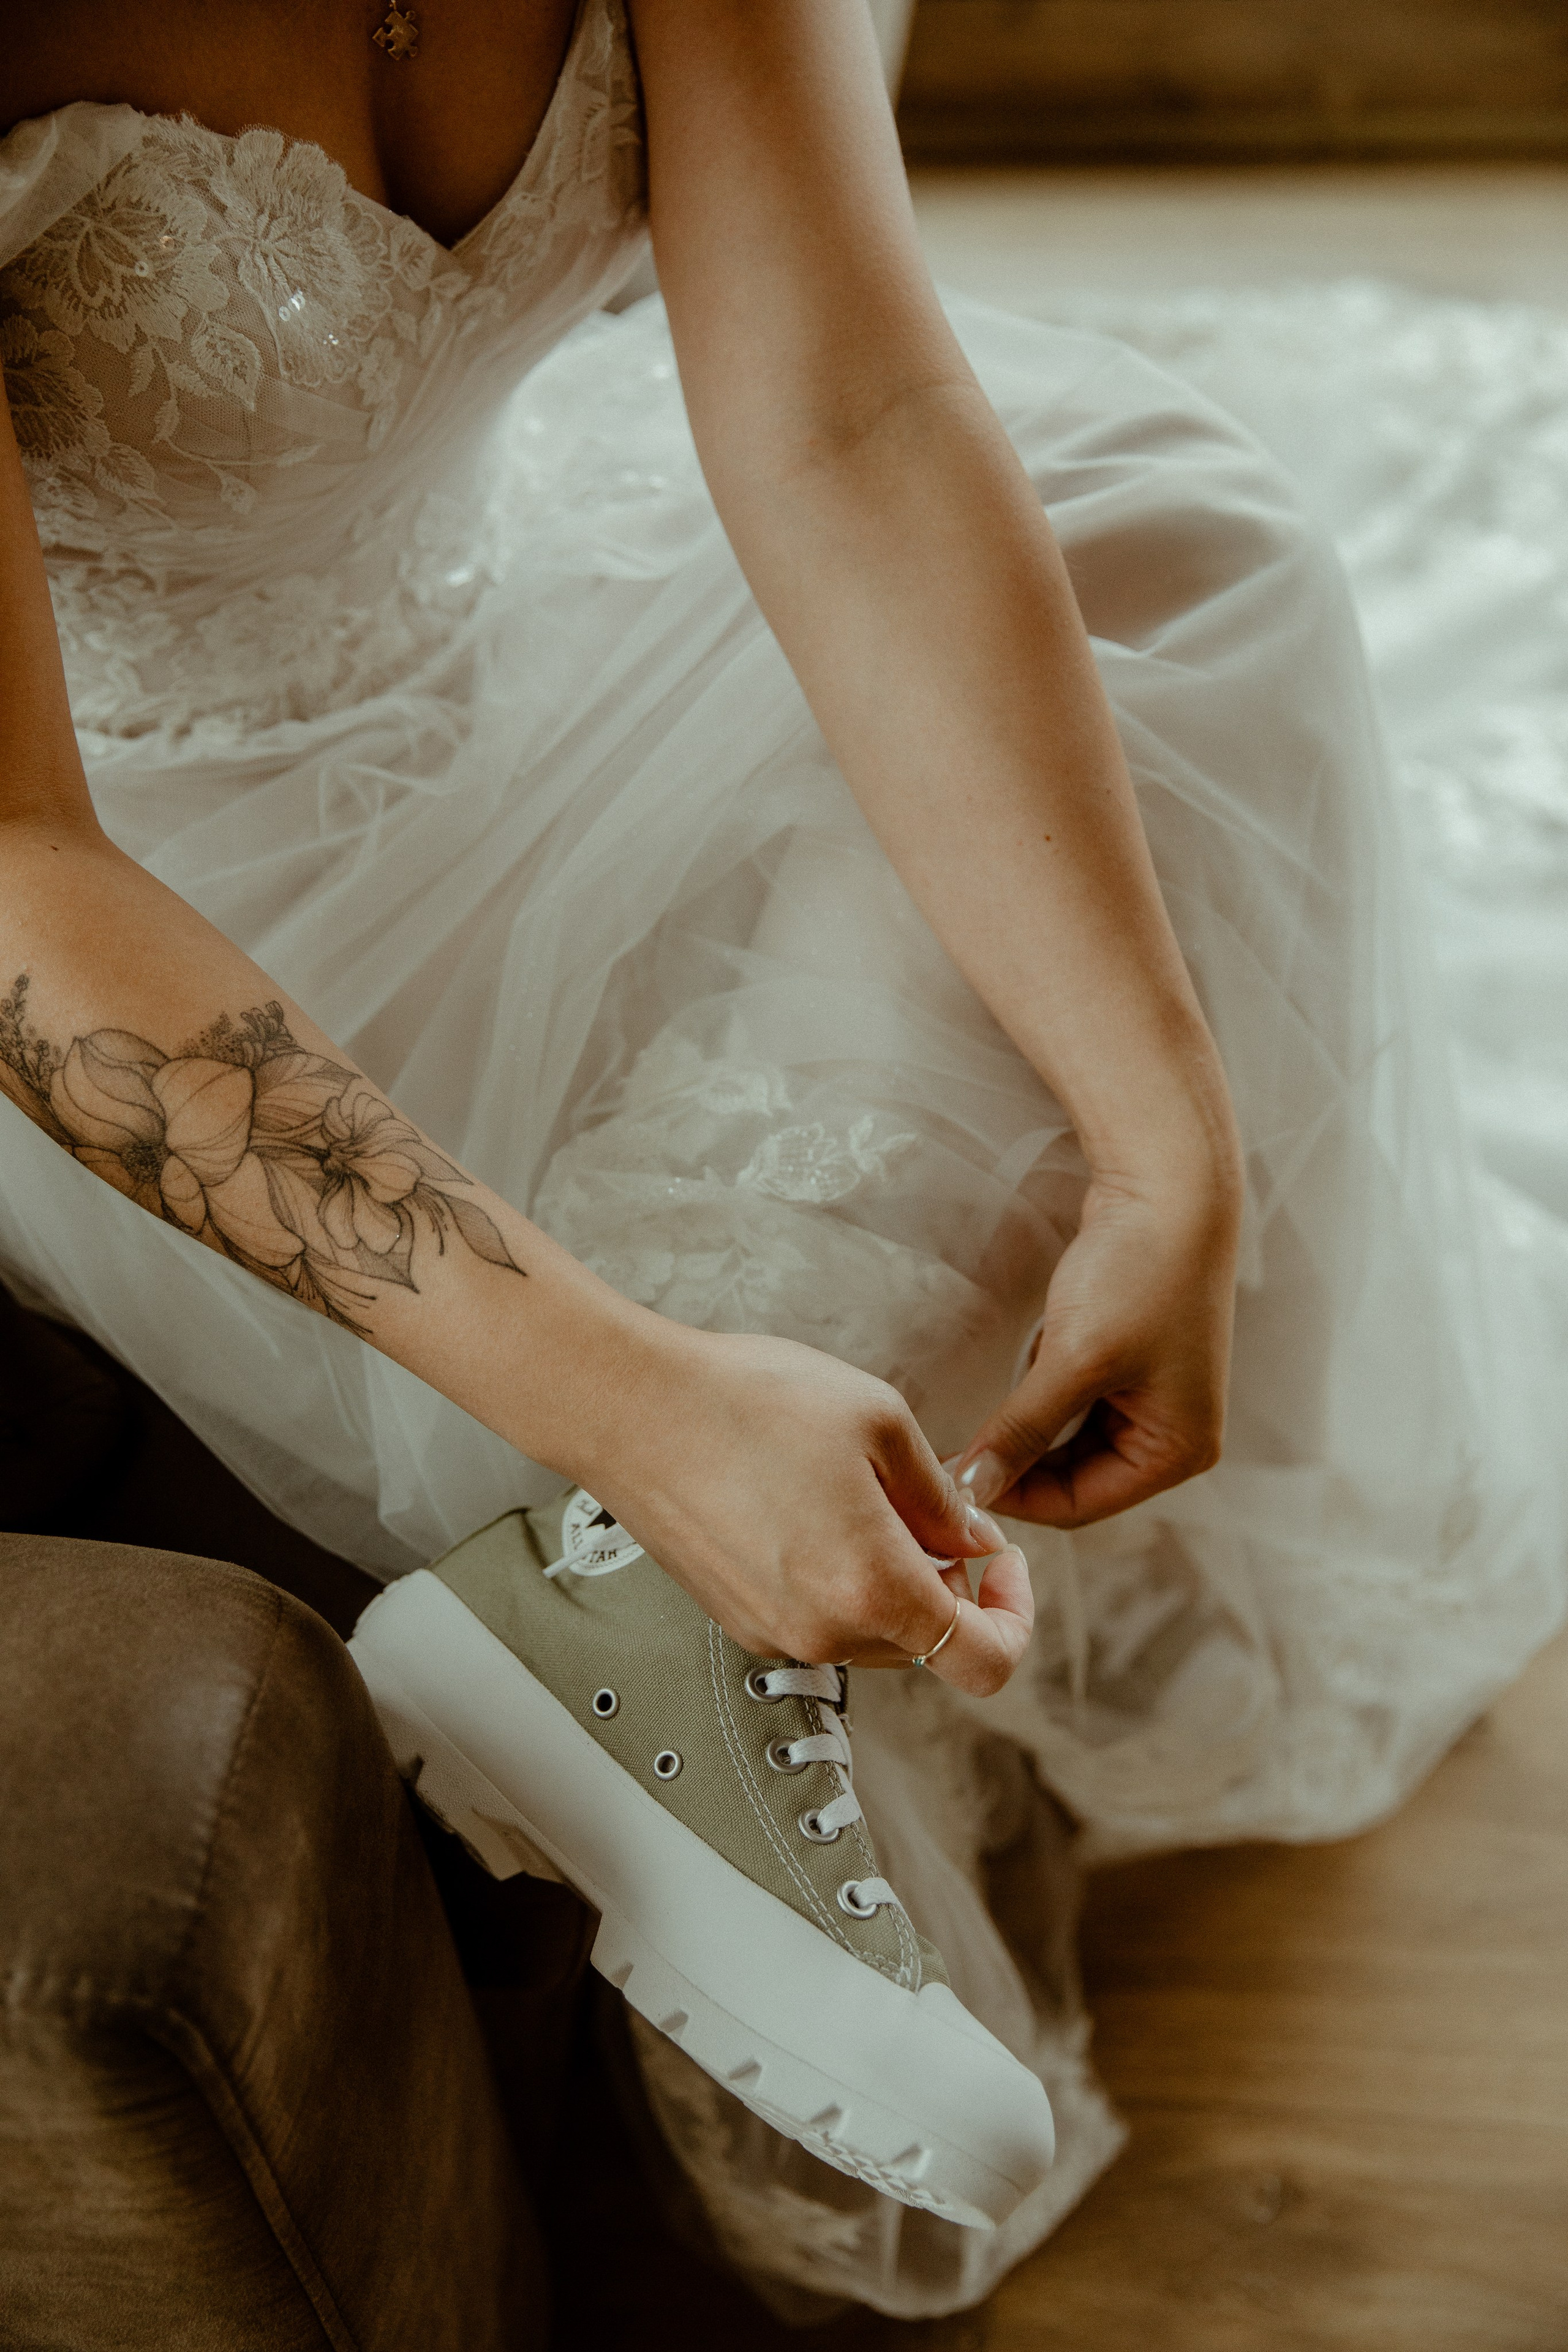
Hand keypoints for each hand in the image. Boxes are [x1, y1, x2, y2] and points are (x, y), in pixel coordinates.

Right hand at [573, 1324, 1033, 1695]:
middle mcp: (823, 1631)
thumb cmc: (745, 1402)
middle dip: (946, 1582)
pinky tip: (811, 1508)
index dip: (1013, 1612)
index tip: (999, 1561)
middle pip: (926, 1641)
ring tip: (858, 1494)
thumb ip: (943, 1498)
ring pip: (873, 1631)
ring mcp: (776, 1633)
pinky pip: (820, 1617)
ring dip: (890, 1579)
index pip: (985, 1659)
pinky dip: (838, 1579)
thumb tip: (973, 1541)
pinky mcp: (739, 1621)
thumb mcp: (880, 1421)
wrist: (633, 1408)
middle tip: (923, 1504)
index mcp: (873, 1587)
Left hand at [952, 1164, 1240, 1526]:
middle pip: (1073, 1478)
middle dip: (1017, 1460)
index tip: (952, 1480)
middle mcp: (1172, 1434)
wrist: (1169, 1184)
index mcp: (1178, 1451)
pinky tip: (1040, 1345)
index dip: (1013, 1497)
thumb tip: (972, 1486)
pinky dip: (1042, 1386)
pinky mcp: (1129, 1364)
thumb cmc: (1139, 1272)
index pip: (1080, 1505)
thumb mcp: (1074, 1360)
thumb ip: (1022, 1430)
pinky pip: (1070, 1400)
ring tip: (1001, 1388)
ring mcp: (1152, 1398)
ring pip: (1065, 1439)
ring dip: (1027, 1422)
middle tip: (954, 1449)